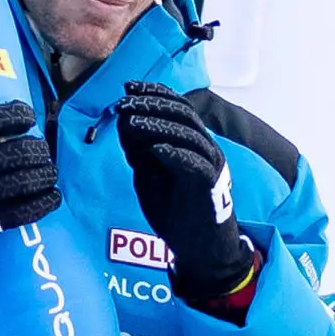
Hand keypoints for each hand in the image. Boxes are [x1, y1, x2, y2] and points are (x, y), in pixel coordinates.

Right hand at [0, 70, 60, 287]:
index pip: (1, 119)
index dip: (21, 114)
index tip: (25, 116)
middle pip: (22, 150)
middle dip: (37, 147)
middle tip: (37, 147)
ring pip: (29, 180)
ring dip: (44, 172)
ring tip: (46, 169)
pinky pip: (26, 212)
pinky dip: (43, 203)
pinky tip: (50, 196)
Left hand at [115, 85, 256, 309]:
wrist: (199, 248)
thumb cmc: (174, 210)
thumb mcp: (147, 175)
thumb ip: (137, 150)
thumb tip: (123, 120)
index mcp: (191, 142)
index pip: (177, 106)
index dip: (154, 93)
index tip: (127, 87)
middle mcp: (205, 148)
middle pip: (183, 114)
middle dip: (152, 105)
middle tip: (125, 103)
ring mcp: (211, 166)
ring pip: (189, 135)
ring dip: (159, 126)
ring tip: (133, 122)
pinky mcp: (211, 187)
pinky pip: (196, 165)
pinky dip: (176, 155)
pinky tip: (156, 150)